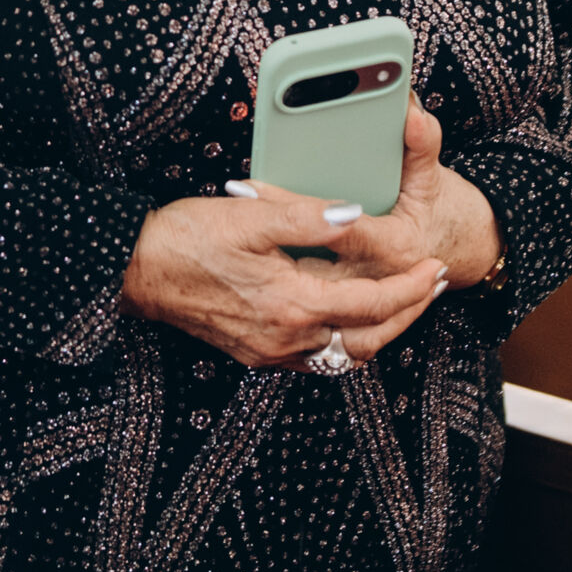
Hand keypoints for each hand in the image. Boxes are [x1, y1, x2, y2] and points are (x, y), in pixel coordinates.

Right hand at [119, 102, 497, 366]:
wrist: (135, 270)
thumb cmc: (186, 237)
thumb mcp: (250, 215)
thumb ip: (307, 215)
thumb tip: (353, 213)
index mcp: (292, 304)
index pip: (373, 303)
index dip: (411, 287)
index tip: (436, 268)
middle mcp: (287, 339)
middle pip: (369, 340)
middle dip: (408, 314)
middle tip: (432, 287)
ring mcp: (270, 352)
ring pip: (344, 355)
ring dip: (379, 330)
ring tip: (400, 300)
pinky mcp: (254, 352)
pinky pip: (316, 357)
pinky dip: (344, 338)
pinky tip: (345, 313)